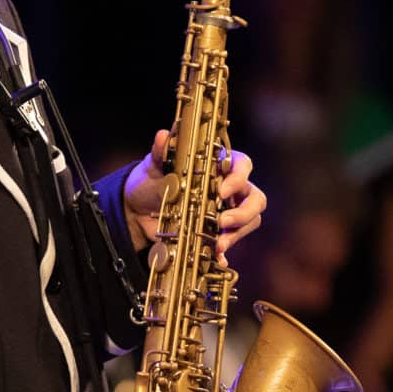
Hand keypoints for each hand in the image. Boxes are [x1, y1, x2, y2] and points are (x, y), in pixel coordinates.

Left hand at [123, 131, 267, 260]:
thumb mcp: (153, 167)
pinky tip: (215, 256)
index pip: (243, 166)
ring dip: (237, 233)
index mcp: (218, 166)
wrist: (137, 211)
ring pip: (250, 221)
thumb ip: (161, 152)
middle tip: (222, 222)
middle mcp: (228, 188)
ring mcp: (225, 211)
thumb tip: (164, 135)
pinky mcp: (217, 232)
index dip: (239, 178)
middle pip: (255, 198)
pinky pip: (231, 241)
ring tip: (216, 243)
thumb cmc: (152, 182)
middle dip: (244, 212)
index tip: (222, 191)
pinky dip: (225, 250)